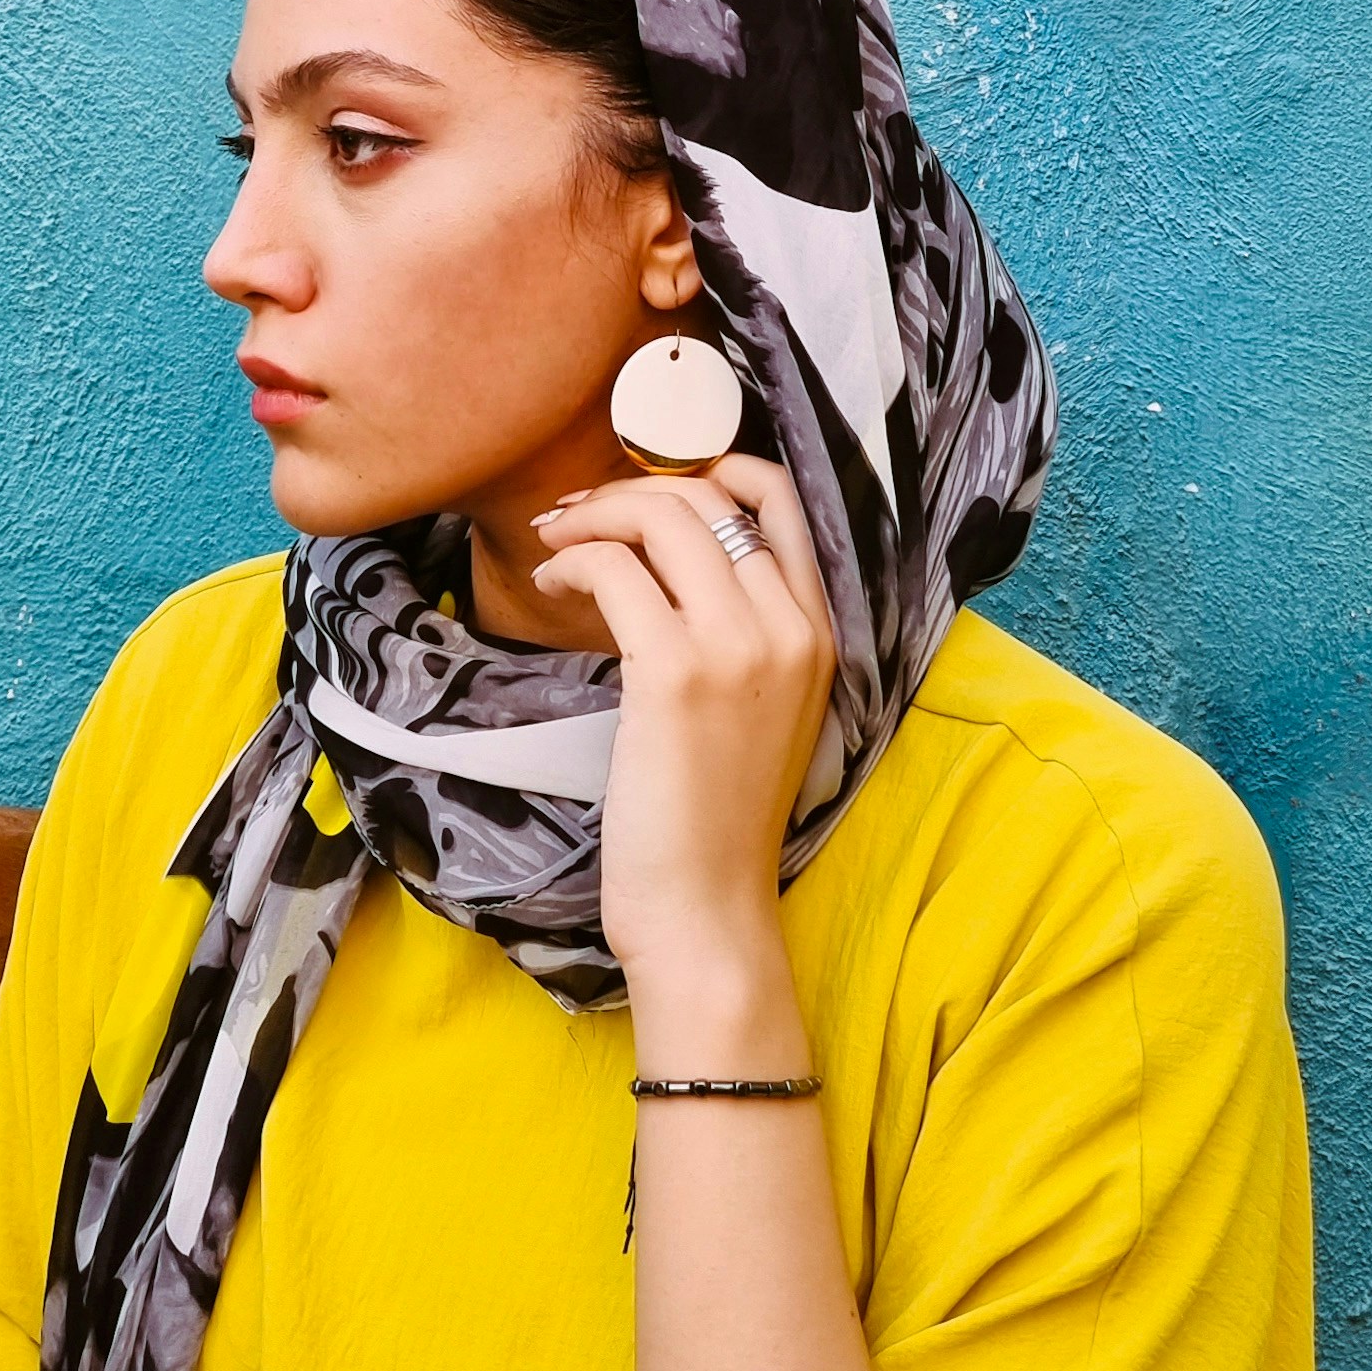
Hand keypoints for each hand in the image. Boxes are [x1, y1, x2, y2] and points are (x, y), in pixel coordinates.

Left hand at [531, 457, 835, 999]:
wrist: (707, 908)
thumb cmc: (717, 816)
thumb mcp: (763, 708)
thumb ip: (744, 630)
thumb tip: (671, 553)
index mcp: (819, 630)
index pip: (779, 496)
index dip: (710, 462)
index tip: (651, 481)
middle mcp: (789, 625)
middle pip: (707, 494)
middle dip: (629, 487)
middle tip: (577, 513)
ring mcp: (737, 645)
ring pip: (660, 518)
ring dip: (593, 515)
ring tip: (556, 542)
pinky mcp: (674, 673)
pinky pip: (615, 570)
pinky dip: (573, 562)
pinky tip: (551, 584)